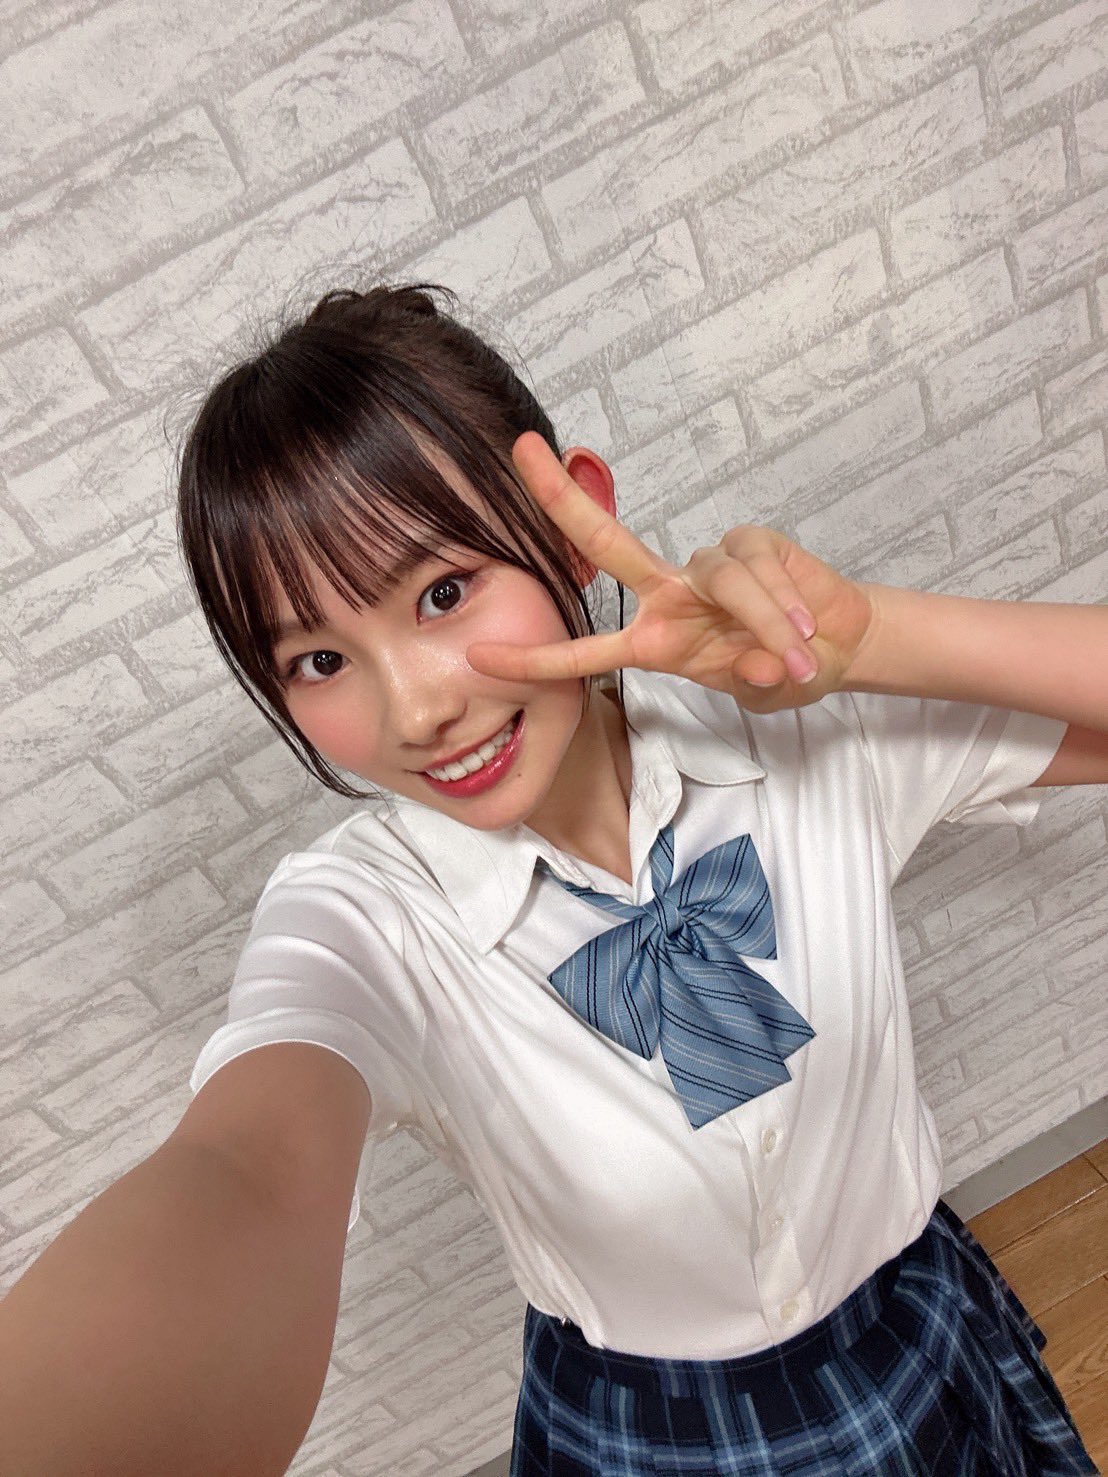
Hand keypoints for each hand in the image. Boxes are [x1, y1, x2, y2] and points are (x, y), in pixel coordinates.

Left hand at [466, 433, 874, 711]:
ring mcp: (707, 564)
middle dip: (561, 499)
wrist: (837, 647)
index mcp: (655, 639)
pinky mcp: (752, 542)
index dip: (534, 656)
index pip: (585, 649)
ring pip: (723, 580)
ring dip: (765, 622)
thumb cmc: (781, 670)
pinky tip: (805, 626)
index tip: (478, 655)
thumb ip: (752, 681)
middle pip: (605, 541)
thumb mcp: (760, 691)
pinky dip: (785, 604)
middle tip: (525, 451)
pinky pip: (760, 568)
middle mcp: (669, 593)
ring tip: (797, 659)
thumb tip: (759, 666)